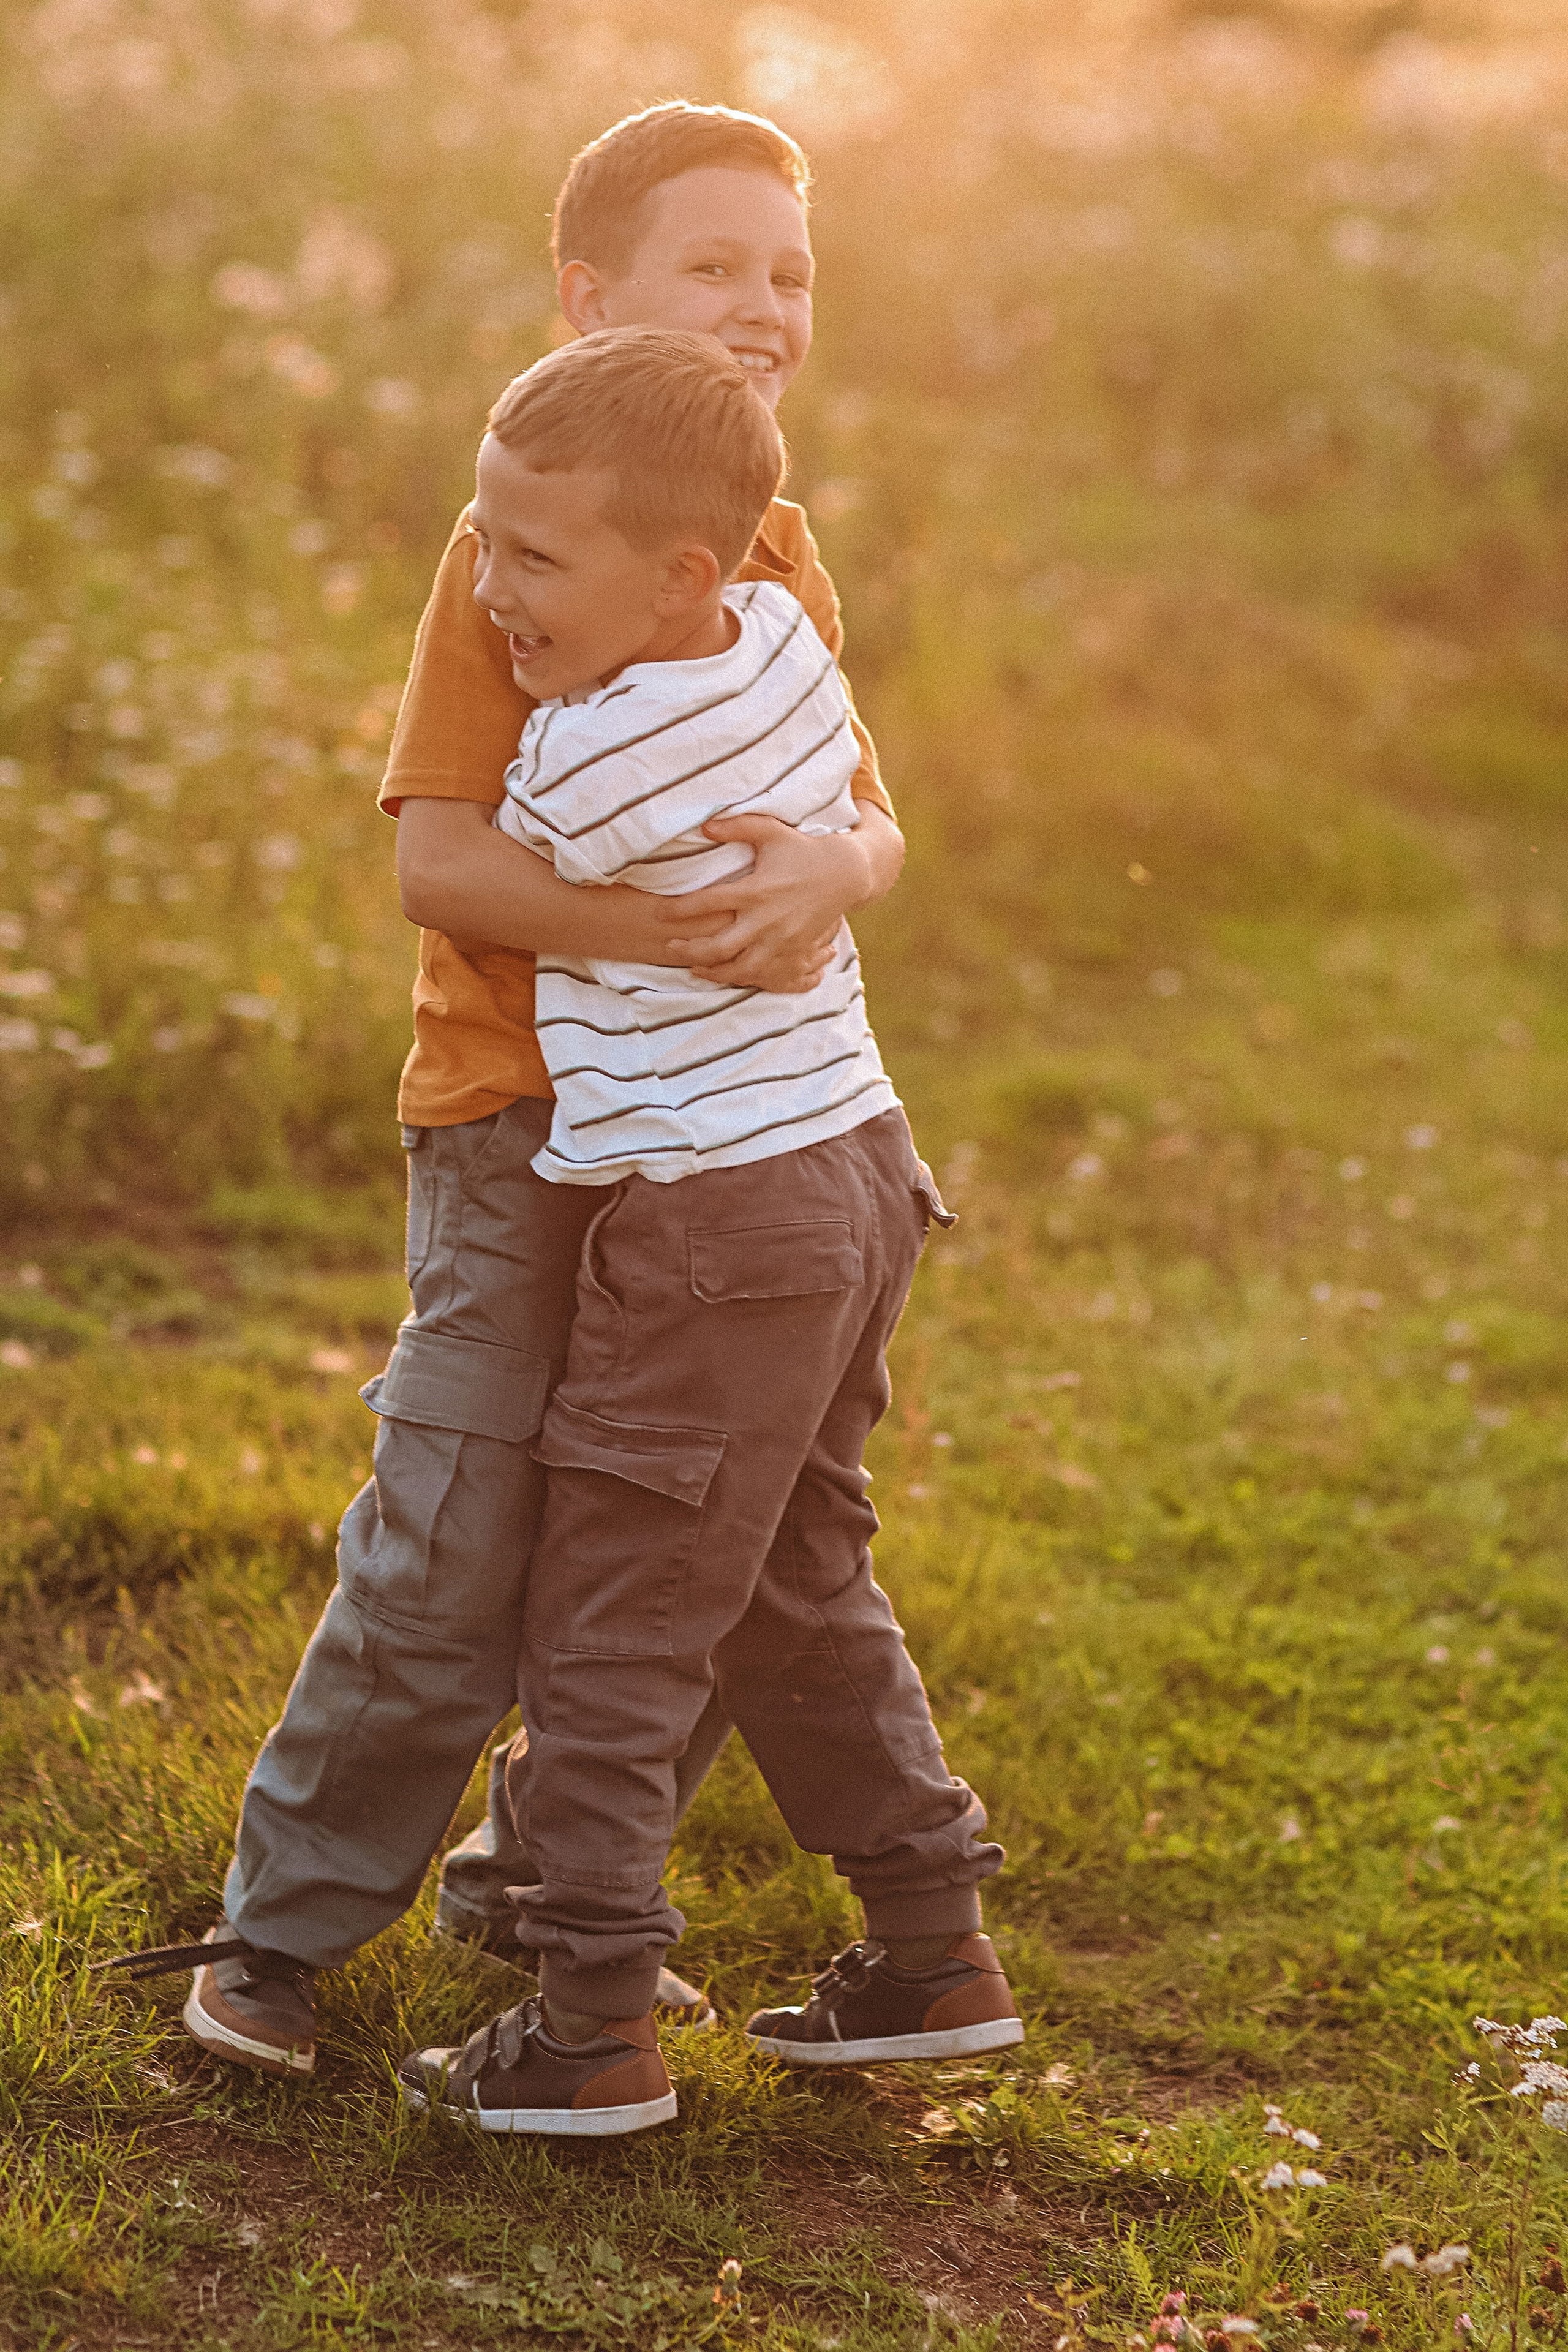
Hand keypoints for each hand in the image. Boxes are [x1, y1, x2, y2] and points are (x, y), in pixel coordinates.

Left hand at [665, 812, 890, 987]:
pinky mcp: (793, 951)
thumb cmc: (804, 849)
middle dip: (689, 950)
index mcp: (757, 890)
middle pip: (719, 946)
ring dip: (712, 971)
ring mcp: (781, 940)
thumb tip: (703, 827)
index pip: (708, 902)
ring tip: (692, 966)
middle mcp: (767, 919)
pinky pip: (762, 973)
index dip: (679, 909)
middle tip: (669, 946)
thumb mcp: (772, 831)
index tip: (659, 913)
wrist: (846, 875)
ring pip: (739, 968)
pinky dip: (740, 977)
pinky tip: (724, 972)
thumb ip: (737, 826)